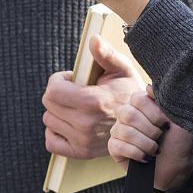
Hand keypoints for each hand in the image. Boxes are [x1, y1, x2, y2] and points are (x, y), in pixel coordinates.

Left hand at [43, 36, 146, 159]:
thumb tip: (93, 39)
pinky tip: (69, 123)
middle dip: (58, 93)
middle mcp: (86, 124)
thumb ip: (105, 54)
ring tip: (77, 107)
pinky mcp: (81, 153)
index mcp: (93, 102)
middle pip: (48, 104)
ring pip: (49, 120)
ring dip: (58, 111)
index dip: (59, 80)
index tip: (72, 79)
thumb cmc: (130, 94)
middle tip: (76, 91)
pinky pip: (52, 142)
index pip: (53, 90)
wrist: (144, 125)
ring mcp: (83, 141)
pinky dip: (56, 131)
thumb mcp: (122, 69)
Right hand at [107, 87, 192, 191]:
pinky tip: (146, 158)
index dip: (153, 113)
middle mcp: (128, 114)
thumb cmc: (178, 142)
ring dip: (146, 144)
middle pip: (129, 114)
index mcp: (142, 104)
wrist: (175, 168)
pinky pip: (118, 146)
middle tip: (161, 138)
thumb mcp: (179, 121)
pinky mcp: (114, 147)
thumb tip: (149, 87)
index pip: (138, 99)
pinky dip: (137, 153)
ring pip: (125, 131)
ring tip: (156, 150)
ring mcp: (119, 130)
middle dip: (150, 130)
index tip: (166, 125)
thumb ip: (166, 102)